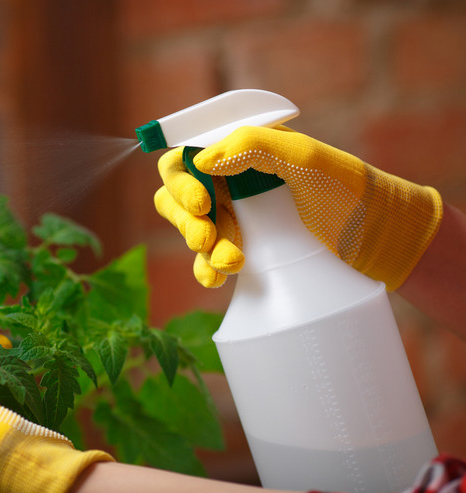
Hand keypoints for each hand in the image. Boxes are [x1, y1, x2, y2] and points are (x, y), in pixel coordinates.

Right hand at [154, 126, 442, 289]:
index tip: (202, 203)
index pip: (187, 155)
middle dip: (186, 218)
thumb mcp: (306, 159)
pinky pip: (209, 258)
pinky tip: (218, 278)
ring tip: (231, 263)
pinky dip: (206, 269)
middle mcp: (234, 178)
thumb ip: (254, 146)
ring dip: (200, 248)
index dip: (182, 179)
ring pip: (193, 228)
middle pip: (179, 194)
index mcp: (243, 149)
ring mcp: (238, 215)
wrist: (381, 241)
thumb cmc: (349, 192)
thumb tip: (201, 160)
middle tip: (205, 237)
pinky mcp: (244, 247)